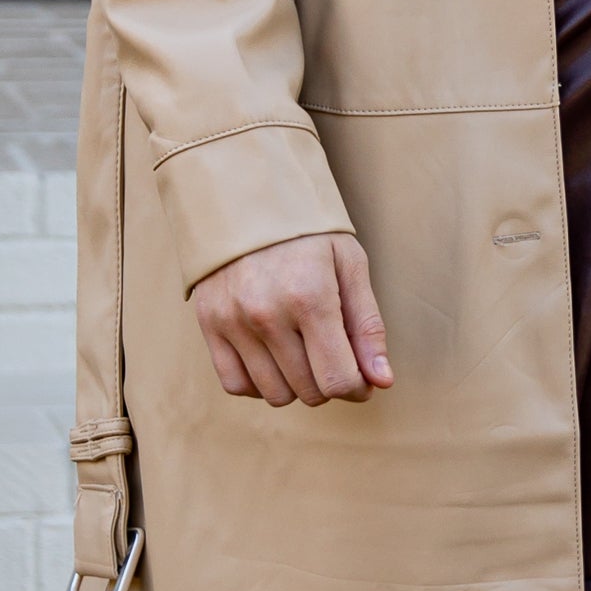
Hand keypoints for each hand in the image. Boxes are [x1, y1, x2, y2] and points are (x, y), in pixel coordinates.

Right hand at [192, 234, 392, 405]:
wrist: (245, 196)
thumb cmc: (307, 232)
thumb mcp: (349, 265)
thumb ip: (367, 326)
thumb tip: (382, 381)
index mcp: (310, 297)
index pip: (338, 380)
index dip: (358, 387)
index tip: (363, 376)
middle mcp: (267, 314)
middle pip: (309, 391)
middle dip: (330, 382)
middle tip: (333, 354)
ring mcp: (233, 322)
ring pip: (275, 394)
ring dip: (297, 385)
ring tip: (304, 352)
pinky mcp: (209, 325)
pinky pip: (236, 384)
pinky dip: (260, 383)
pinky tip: (273, 359)